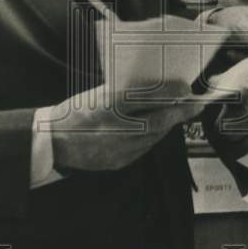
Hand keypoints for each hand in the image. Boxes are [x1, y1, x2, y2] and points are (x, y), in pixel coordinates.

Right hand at [46, 84, 203, 173]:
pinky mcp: (118, 163)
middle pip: (156, 121)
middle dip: (179, 112)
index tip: (185, 87)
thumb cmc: (74, 112)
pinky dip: (154, 137)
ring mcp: (117, 150)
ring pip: (153, 137)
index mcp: (107, 107)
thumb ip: (124, 91)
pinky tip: (159, 128)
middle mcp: (114, 130)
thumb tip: (155, 85)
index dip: (169, 93)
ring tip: (180, 113)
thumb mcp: (97, 94)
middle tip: (195, 103)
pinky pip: (144, 149)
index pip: (146, 98)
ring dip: (168, 124)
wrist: (52, 142)